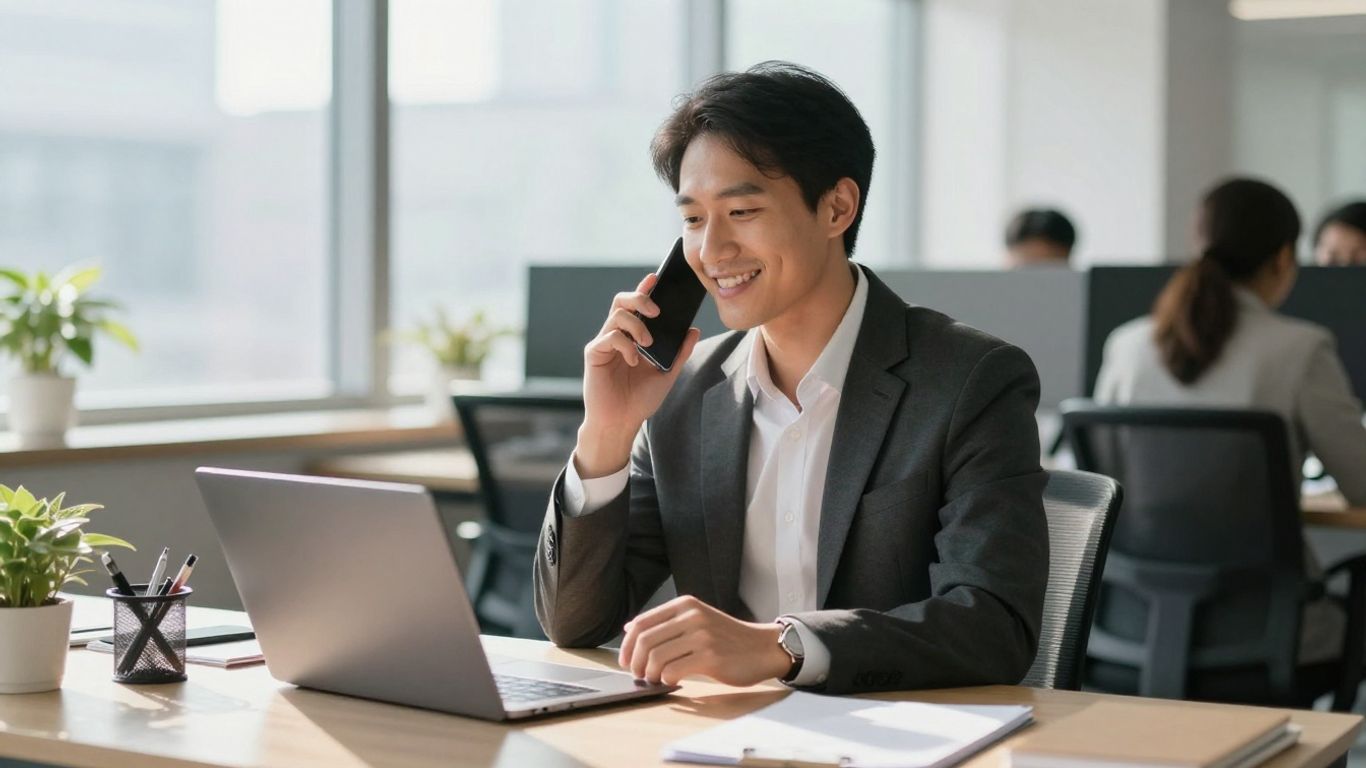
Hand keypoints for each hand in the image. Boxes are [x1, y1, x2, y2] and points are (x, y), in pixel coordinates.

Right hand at [575, 273, 700, 476]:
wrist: (621, 423)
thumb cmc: (640, 400)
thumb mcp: (666, 374)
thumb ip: (679, 352)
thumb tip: (693, 330)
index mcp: (632, 337)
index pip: (637, 306)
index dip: (644, 289)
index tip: (655, 278)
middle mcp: (616, 335)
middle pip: (622, 301)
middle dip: (639, 298)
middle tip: (656, 310)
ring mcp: (604, 343)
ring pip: (617, 315)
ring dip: (637, 325)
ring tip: (648, 343)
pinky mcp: (594, 354)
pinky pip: (609, 337)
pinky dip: (625, 344)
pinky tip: (634, 360)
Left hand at [618, 595, 791, 686]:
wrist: (762, 647)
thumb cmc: (727, 638)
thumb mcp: (697, 619)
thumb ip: (666, 622)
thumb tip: (629, 628)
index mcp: (685, 605)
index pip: (642, 622)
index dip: (626, 645)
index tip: (625, 660)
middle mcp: (692, 616)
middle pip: (645, 640)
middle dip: (635, 662)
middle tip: (637, 674)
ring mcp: (702, 636)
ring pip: (656, 657)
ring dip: (649, 673)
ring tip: (655, 679)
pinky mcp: (710, 657)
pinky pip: (674, 671)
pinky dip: (666, 679)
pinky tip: (671, 681)